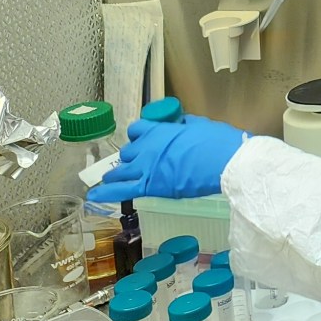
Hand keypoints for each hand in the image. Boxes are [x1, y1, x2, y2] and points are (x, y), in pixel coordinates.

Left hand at [89, 114, 248, 201]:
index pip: (137, 129)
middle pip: (128, 152)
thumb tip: (180, 124)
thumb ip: (185, 125)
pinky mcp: (150, 187)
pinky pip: (121, 190)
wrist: (227, 164)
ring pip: (120, 170)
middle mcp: (146, 148)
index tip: (144, 140)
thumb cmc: (219, 142)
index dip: (140, 135)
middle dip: (132, 156)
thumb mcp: (201, 125)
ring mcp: (146, 168)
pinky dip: (106, 193)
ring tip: (111, 179)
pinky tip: (93, 196)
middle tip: (141, 163)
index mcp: (159, 130)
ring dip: (116, 174)